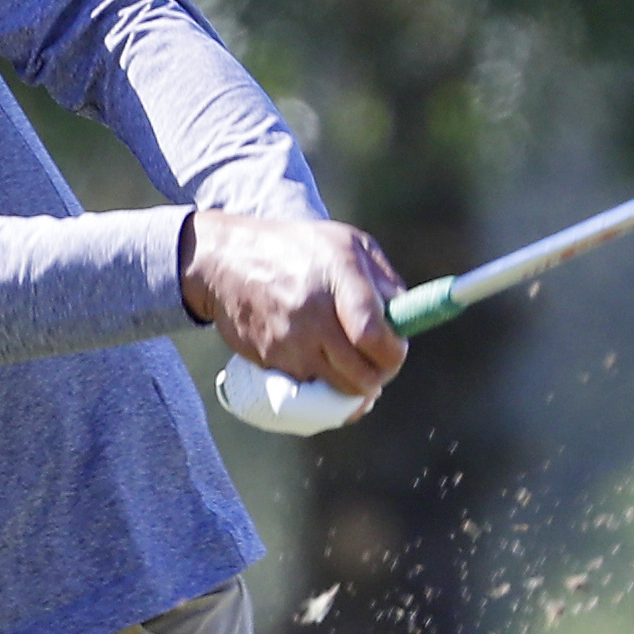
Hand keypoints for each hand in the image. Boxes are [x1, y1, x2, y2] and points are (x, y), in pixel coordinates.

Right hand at [181, 212, 406, 404]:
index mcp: (338, 273)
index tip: (396, 348)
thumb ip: (383, 280)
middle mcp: (312, 312)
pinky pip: (311, 390)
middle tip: (380, 364)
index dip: (393, 351)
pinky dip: (323, 383)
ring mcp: (288, 343)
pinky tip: (322, 361)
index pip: (372, 333)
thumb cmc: (296, 249)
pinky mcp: (270, 363)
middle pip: (361, 374)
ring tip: (354, 364)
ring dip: (354, 385)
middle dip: (380, 375)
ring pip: (338, 390)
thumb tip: (408, 319)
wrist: (226, 263)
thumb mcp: (346, 243)